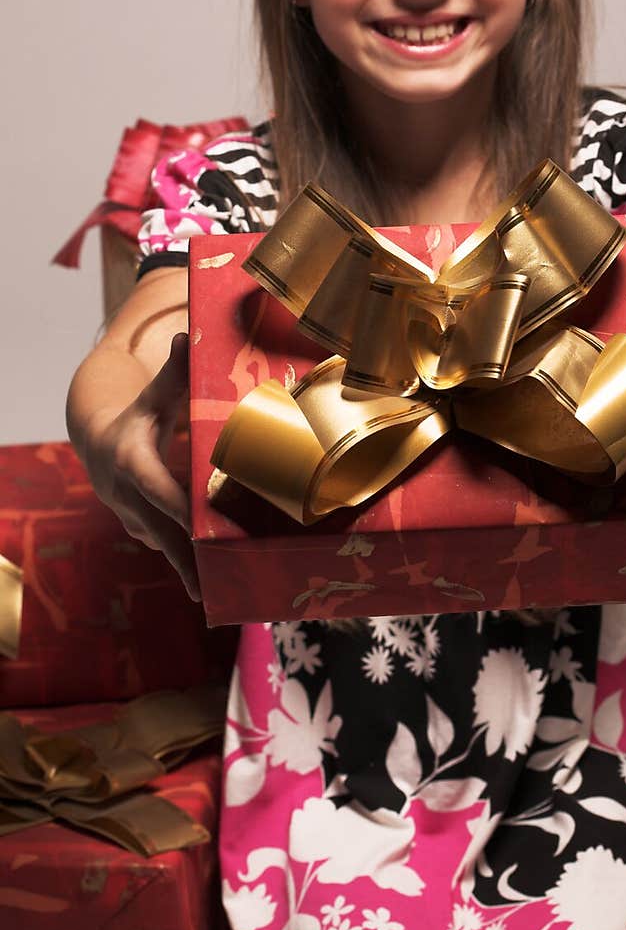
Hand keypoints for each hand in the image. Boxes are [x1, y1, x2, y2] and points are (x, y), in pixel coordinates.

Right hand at [85, 333, 199, 599]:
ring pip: (166, 549)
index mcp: (132, 462)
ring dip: (192, 571)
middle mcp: (129, 497)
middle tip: (215, 579)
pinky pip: (171, 552)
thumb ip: (174, 371)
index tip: (199, 526)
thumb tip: (186, 335)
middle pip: (162, 529)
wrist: (100, 443)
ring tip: (221, 594)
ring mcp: (135, 519)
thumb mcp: (153, 395)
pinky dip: (193, 569)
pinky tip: (219, 586)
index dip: (177, 507)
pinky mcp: (146, 532)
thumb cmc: (139, 415)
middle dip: (188, 555)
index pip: (155, 488)